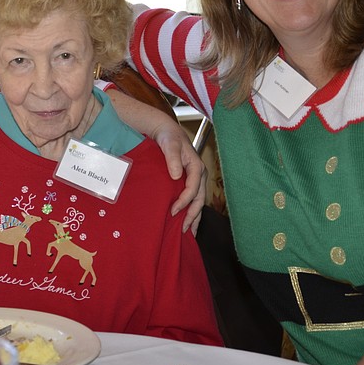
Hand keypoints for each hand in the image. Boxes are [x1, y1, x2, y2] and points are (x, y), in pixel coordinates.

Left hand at [106, 88, 205, 233]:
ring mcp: (194, 179)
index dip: (185, 201)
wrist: (164, 130)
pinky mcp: (187, 181)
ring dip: (194, 217)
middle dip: (193, 216)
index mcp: (196, 166)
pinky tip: (185, 223)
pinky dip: (189, 211)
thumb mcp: (169, 143)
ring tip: (188, 234)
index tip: (173, 212)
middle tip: (183, 230)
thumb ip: (173, 157)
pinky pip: (192, 199)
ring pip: (197, 201)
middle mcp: (198, 174)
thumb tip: (177, 175)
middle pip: (199, 199)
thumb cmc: (167, 136)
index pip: (193, 188)